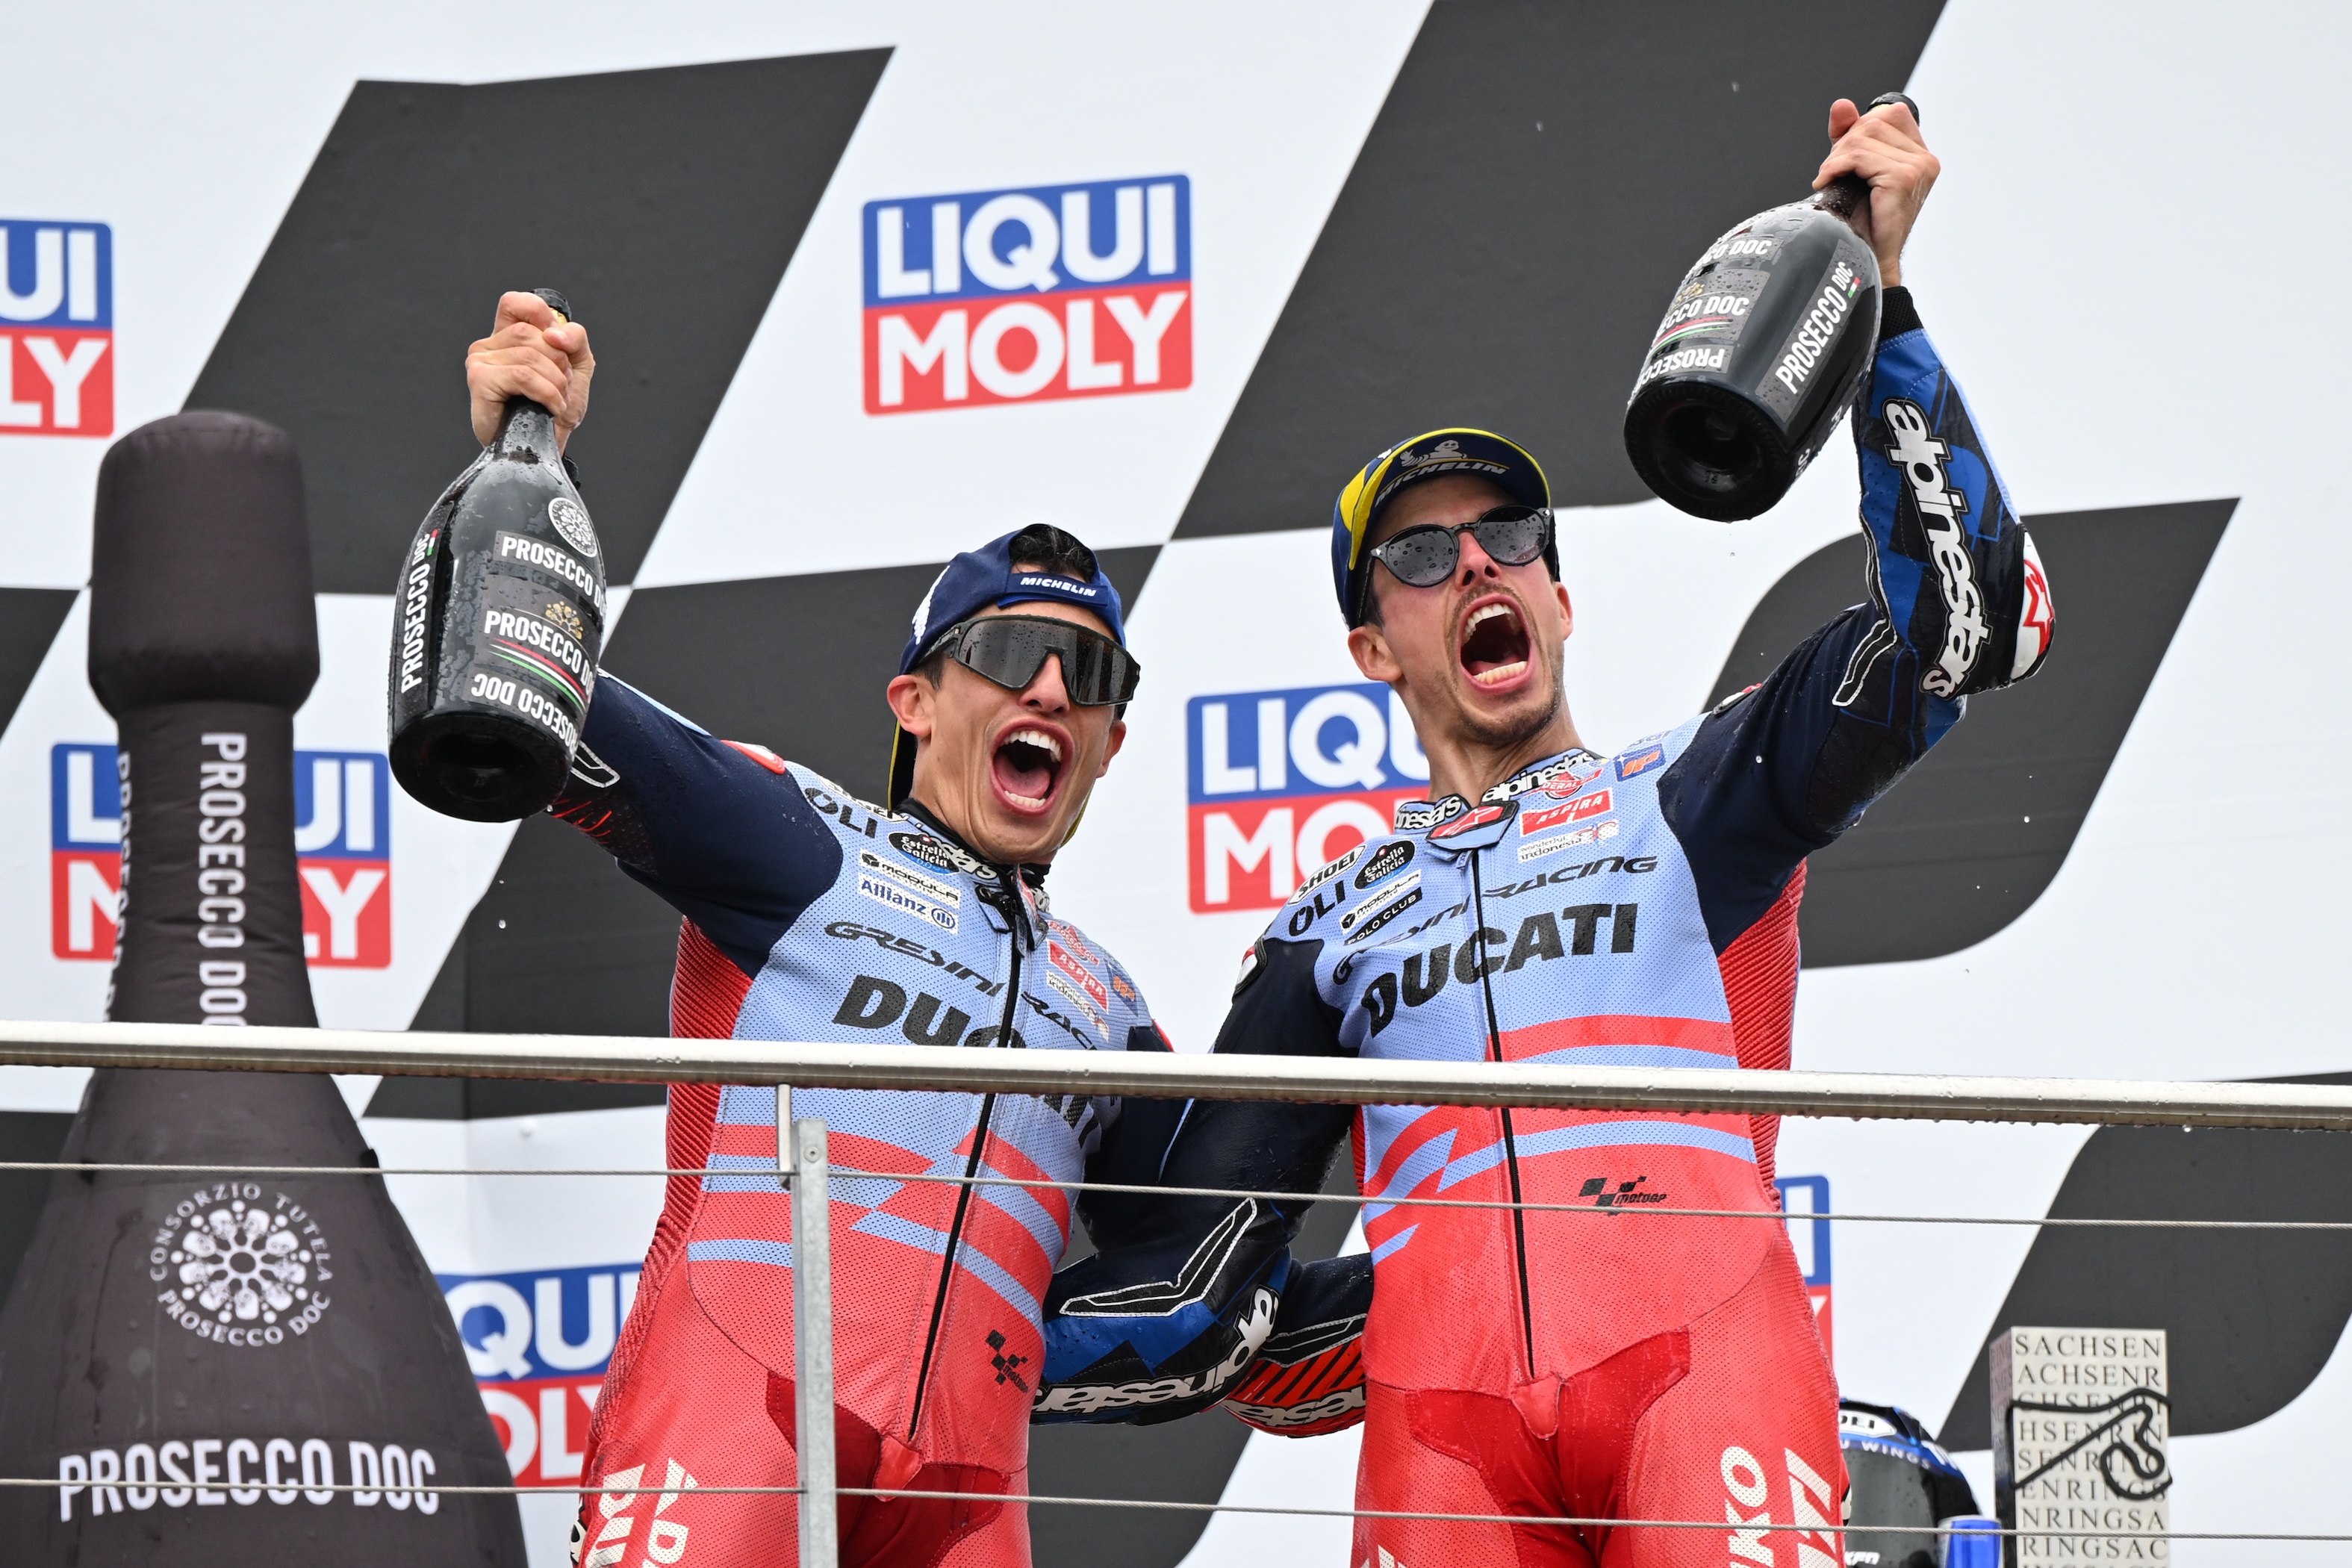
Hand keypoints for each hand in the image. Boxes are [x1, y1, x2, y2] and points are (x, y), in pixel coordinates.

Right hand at [465, 291, 594, 448]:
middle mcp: (489, 345)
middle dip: (558, 362)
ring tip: (555, 400)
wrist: (545, 447)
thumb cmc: (554, 409)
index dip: (541, 314)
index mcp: (507, 336)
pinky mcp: (479, 380)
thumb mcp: (576, 367)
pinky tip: (549, 407)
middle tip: (558, 386)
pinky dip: (546, 393)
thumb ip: (575, 339)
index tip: (557, 344)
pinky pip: (522, 375)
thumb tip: (554, 332)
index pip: (516, 303)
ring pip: (529, 355)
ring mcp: (480, 361)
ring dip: (555, 382)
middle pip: (531, 333)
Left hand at [1814, 97, 1938, 287]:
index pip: (1890, 114)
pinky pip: (1860, 157)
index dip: (1859, 128)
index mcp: (1920, 155)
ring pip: (1863, 139)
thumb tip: (1842, 105)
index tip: (1843, 156)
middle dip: (1843, 145)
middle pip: (1873, 123)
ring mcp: (1918, 168)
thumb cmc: (1861, 223)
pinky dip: (1836, 167)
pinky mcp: (1903, 178)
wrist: (1867, 259)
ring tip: (1829, 181)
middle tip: (1831, 173)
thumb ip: (1849, 136)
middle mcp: (1925, 159)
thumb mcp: (1853, 171)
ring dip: (1836, 159)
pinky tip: (1827, 184)